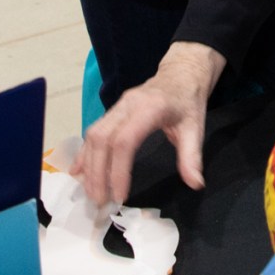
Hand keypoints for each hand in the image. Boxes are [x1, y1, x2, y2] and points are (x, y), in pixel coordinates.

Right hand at [75, 42, 223, 206]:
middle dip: (97, 173)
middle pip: (102, 139)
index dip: (118, 170)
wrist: (181, 73)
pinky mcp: (113, 110)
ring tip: (91, 192)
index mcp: (149, 109)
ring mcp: (117, 106)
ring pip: (94, 135)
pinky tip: (78, 171)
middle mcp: (127, 105)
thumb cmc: (188, 101)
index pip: (125, 142)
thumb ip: (192, 156)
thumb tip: (195, 184)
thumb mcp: (196, 128)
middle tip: (99, 201)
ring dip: (89, 165)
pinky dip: (85, 152)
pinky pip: (93, 131)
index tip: (120, 196)